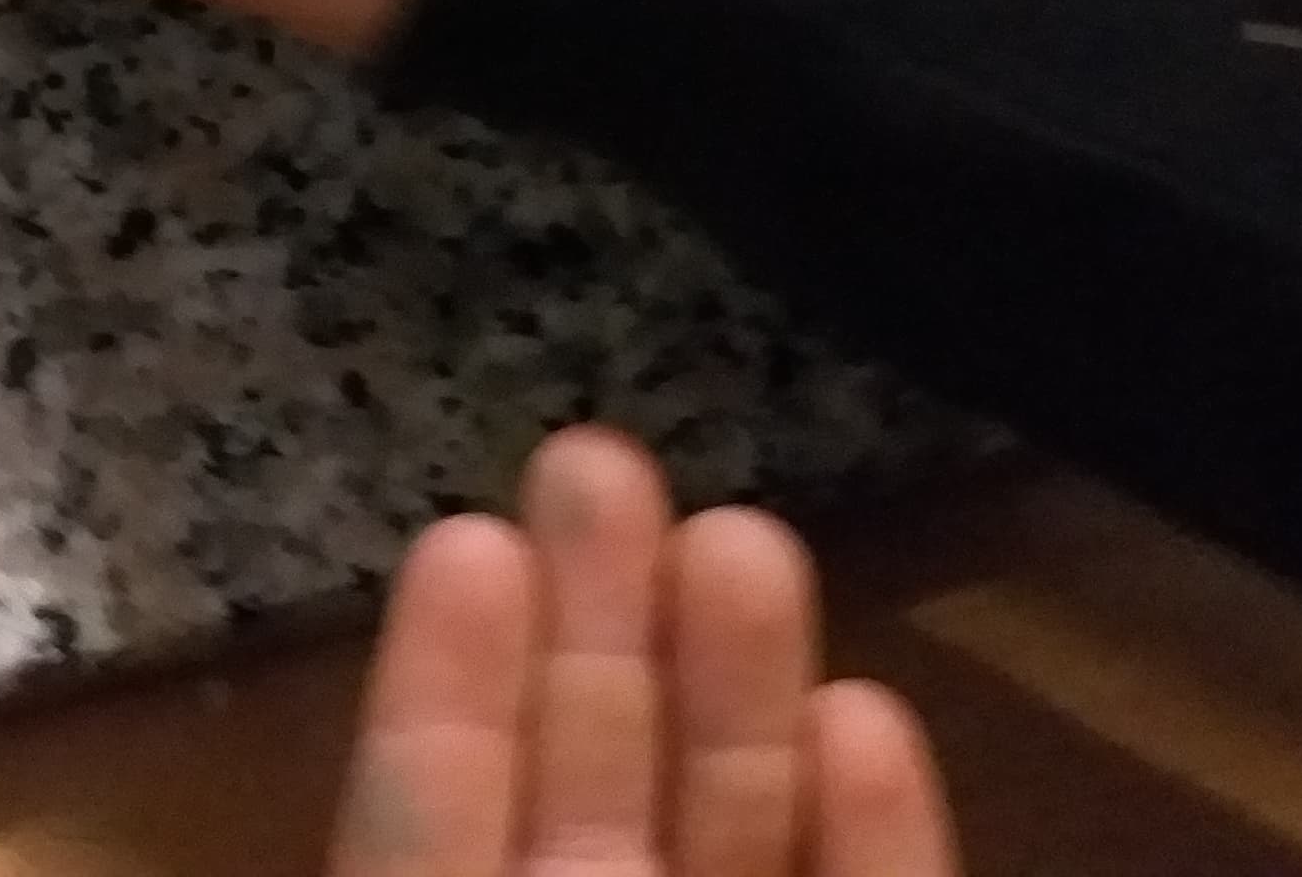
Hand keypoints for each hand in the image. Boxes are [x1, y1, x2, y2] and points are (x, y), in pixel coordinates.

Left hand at [338, 428, 955, 876]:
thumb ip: (421, 840)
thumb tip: (441, 584)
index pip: (422, 829)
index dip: (446, 691)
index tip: (468, 537)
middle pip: (591, 801)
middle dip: (598, 635)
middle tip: (596, 462)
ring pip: (739, 847)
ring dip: (737, 700)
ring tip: (738, 537)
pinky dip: (880, 845)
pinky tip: (867, 719)